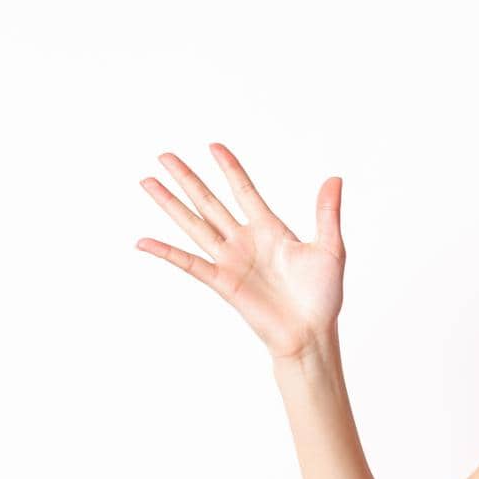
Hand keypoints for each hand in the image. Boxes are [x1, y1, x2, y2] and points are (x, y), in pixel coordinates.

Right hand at [136, 143, 345, 359]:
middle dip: (187, 179)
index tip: (214, 146)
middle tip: (164, 156)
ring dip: (170, 203)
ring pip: (194, 224)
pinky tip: (143, 241)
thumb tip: (335, 178)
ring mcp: (230, 261)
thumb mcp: (330, 248)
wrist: (311, 333)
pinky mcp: (222, 283)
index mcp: (271, 230)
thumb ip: (327, 213)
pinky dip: (165, 252)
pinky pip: (189, 263)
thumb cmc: (323, 296)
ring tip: (147, 182)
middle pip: (209, 202)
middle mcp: (245, 241)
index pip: (244, 191)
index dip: (229, 169)